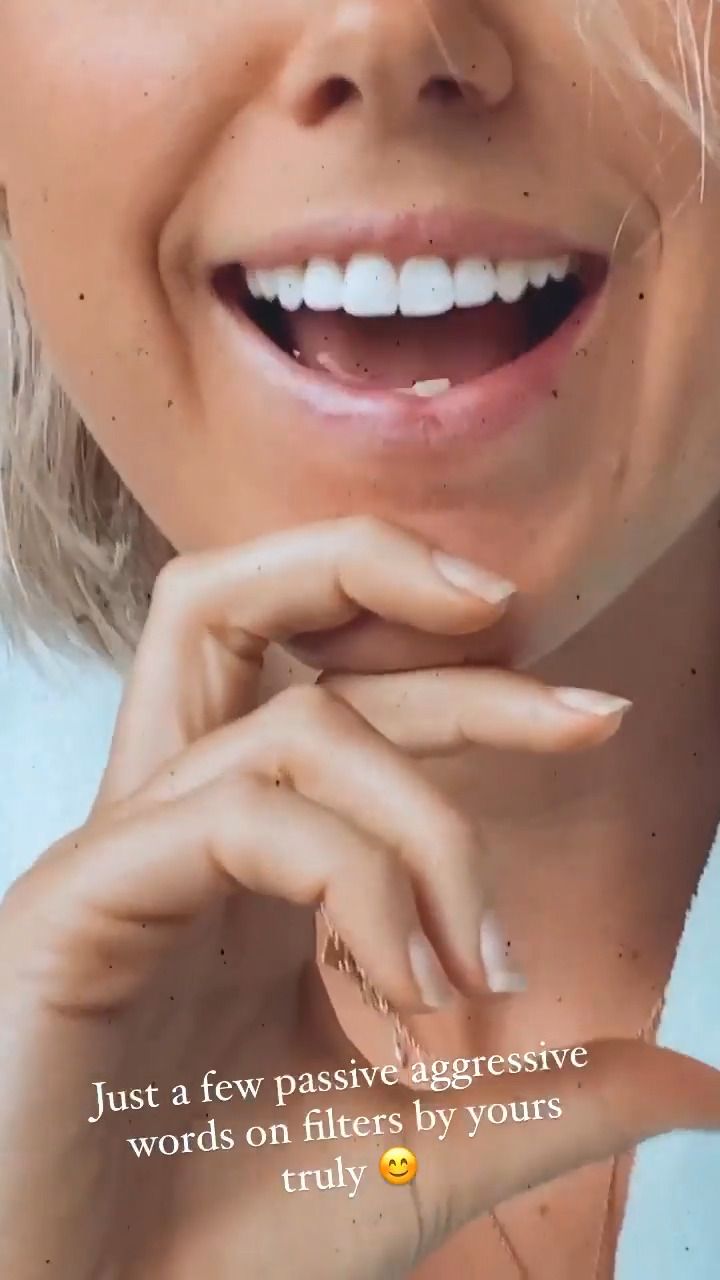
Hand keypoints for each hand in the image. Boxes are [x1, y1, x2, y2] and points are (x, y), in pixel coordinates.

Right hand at [0, 517, 716, 1279]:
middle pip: (237, 605)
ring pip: (273, 712)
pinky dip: (353, 878)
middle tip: (548, 663)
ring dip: (421, 809)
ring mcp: (122, 857)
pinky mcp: (80, 901)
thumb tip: (697, 1085)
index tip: (598, 722)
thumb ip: (547, 1095)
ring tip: (481, 957)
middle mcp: (175, 830)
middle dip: (383, 578)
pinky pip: (235, 815)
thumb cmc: (217, 1247)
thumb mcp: (421, 1148)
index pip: (339, 697)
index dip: (468, 684)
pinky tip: (403, 986)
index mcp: (237, 862)